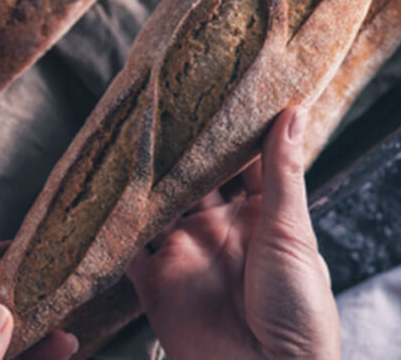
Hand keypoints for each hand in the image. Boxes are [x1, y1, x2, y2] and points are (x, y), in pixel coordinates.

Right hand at [126, 107, 339, 358]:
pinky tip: (101, 198)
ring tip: (125, 137)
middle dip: (178, 147)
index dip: (231, 129)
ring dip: (142, 179)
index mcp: (259, 216)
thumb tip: (293, 113)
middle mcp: (218, 229)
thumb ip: (282, 175)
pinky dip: (113, 228)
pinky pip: (127, 251)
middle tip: (160, 102)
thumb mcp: (291, 235)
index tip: (217, 88)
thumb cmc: (299, 312)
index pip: (243, 161)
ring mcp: (185, 254)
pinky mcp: (156, 283)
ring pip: (156, 206)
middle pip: (193, 178)